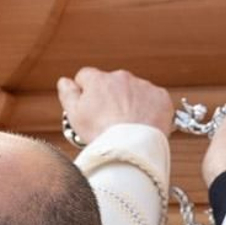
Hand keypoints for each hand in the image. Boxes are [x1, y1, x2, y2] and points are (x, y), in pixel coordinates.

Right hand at [56, 67, 173, 145]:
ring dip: (130, 103)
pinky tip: (142, 124)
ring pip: (133, 91)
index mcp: (99, 80)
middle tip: (109, 121)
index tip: (90, 106)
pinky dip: (149, 109)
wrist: (132, 147)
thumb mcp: (74, 115)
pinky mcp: (160, 97)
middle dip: (110, 98)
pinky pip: (153, 99)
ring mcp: (143, 86)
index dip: (85, 92)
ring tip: (127, 126)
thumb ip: (67, 93)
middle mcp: (121, 78)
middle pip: (112, 84)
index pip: (86, 76)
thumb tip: (64, 81)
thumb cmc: (102, 134)